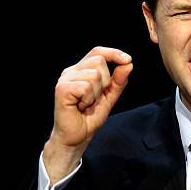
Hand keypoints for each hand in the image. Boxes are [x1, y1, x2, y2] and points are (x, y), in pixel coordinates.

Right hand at [43, 47, 132, 183]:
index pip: (98, 51)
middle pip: (99, 61)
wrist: (77, 137)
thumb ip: (118, 81)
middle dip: (106, 81)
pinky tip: (81, 106)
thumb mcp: (109, 97)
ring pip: (94, 75)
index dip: (113, 53)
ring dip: (96, 93)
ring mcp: (65, 79)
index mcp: (81, 70)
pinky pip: (86, 86)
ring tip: (87, 104)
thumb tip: (128, 64)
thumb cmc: (89, 117)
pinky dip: (89, 99)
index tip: (128, 60)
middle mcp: (71, 71)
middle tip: (96, 98)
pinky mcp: (62, 89)